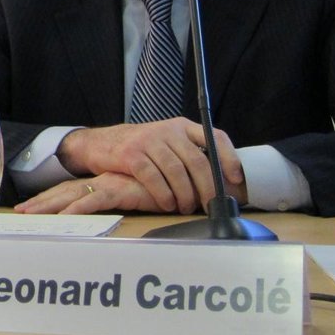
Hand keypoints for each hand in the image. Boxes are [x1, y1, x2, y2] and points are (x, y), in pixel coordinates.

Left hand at [14, 172, 168, 213]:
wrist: (181, 169)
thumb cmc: (167, 184)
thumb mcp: (143, 193)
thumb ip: (132, 197)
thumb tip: (124, 207)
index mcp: (106, 181)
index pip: (72, 189)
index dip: (51, 197)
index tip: (31, 206)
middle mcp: (103, 180)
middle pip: (65, 191)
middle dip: (42, 203)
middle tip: (20, 213)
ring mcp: (109, 183)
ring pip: (72, 194)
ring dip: (50, 205)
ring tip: (29, 216)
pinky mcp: (120, 189)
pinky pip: (94, 200)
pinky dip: (77, 210)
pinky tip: (63, 218)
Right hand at [56, 119, 242, 213]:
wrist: (100, 143)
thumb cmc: (140, 149)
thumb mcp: (166, 143)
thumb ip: (189, 154)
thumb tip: (221, 182)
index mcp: (181, 126)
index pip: (213, 136)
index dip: (228, 157)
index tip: (234, 179)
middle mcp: (167, 130)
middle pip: (197, 160)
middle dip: (207, 187)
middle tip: (210, 205)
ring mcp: (148, 140)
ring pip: (176, 171)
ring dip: (185, 195)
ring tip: (186, 207)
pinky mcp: (131, 154)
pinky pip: (153, 177)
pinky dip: (163, 194)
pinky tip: (166, 204)